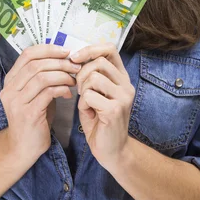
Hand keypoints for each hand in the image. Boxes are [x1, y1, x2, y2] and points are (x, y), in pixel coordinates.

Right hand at [0, 44, 79, 159]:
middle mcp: (10, 89)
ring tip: (74, 80)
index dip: (48, 49)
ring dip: (62, 75)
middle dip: (59, 62)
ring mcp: (16, 102)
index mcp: (10, 80)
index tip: (66, 51)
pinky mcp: (28, 114)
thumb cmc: (34, 117)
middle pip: (36, 64)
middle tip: (75, 66)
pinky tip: (69, 93)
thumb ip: (43, 76)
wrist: (24, 147)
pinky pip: (47, 93)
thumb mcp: (35, 93)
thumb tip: (64, 57)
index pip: (27, 54)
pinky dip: (61, 89)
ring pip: (42, 77)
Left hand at [71, 43, 134, 167]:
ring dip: (82, 89)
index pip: (109, 49)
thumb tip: (74, 58)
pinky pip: (90, 95)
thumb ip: (90, 75)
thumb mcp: (95, 93)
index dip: (90, 49)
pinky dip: (83, 103)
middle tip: (79, 89)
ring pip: (94, 77)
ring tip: (85, 101)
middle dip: (81, 73)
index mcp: (121, 77)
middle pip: (99, 61)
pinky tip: (88, 112)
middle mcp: (126, 84)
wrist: (112, 151)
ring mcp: (123, 97)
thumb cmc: (99, 121)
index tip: (74, 58)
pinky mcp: (115, 110)